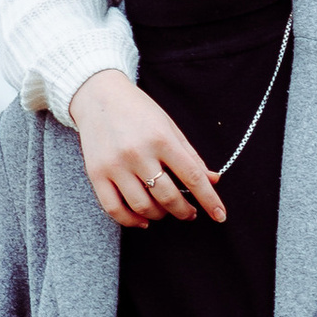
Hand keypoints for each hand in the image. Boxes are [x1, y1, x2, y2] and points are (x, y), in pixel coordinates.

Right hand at [72, 68, 224, 229]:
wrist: (98, 96)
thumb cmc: (138, 111)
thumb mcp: (169, 127)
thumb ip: (191, 156)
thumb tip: (214, 180)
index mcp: (162, 139)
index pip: (193, 177)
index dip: (209, 200)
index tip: (220, 216)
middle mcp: (138, 153)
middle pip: (168, 197)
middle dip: (184, 211)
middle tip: (190, 212)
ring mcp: (115, 165)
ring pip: (143, 207)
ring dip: (160, 215)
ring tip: (165, 211)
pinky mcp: (96, 174)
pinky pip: (114, 208)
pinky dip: (131, 220)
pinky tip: (143, 220)